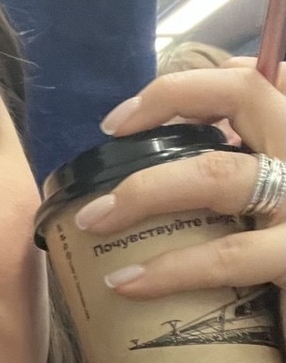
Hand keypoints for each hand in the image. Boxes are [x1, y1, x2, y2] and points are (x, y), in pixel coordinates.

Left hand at [74, 61, 285, 339]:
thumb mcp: (272, 213)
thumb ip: (244, 183)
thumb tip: (177, 171)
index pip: (259, 80)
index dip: (194, 83)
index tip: (131, 116)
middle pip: (246, 92)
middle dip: (169, 100)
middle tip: (113, 131)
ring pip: (218, 174)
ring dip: (143, 190)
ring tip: (95, 219)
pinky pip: (224, 257)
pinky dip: (167, 269)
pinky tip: (125, 282)